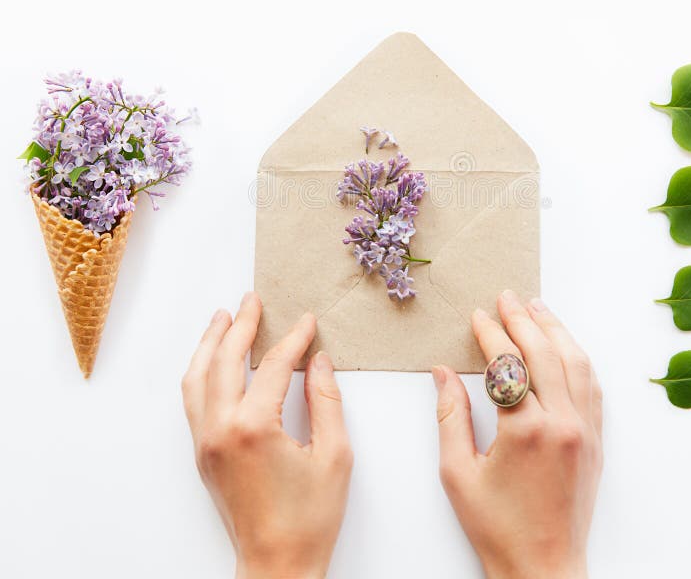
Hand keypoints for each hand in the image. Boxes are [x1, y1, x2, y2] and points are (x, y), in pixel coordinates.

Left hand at [181, 293, 352, 578]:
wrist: (276, 567)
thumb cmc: (309, 518)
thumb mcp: (334, 455)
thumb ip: (326, 400)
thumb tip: (318, 360)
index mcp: (253, 427)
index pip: (274, 367)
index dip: (294, 339)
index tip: (307, 322)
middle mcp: (220, 429)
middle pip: (225, 360)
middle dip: (240, 325)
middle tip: (252, 300)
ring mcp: (205, 442)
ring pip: (197, 378)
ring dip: (210, 343)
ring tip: (222, 317)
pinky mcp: (202, 454)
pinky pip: (194, 400)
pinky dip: (201, 371)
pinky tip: (212, 360)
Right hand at [433, 291, 602, 578]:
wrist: (543, 569)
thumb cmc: (497, 527)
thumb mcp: (458, 473)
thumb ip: (451, 416)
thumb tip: (443, 372)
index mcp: (526, 430)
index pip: (508, 363)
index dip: (491, 334)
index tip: (478, 316)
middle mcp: (563, 423)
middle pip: (544, 354)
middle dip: (523, 320)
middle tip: (507, 297)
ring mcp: (585, 431)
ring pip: (576, 363)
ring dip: (556, 330)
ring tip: (538, 308)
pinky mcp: (597, 441)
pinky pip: (592, 387)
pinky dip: (578, 359)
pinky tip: (566, 346)